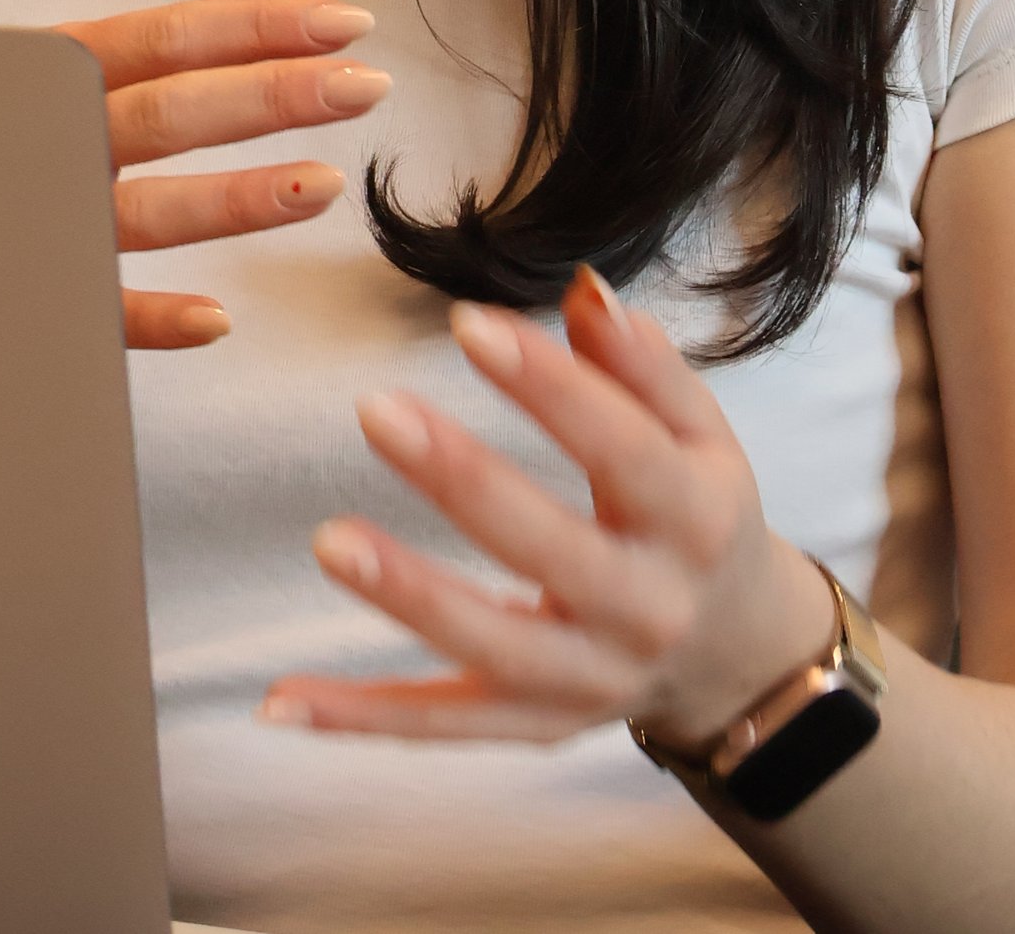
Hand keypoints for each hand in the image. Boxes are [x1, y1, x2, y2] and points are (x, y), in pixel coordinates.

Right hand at [55, 0, 389, 351]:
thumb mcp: (62, 58)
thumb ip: (168, 30)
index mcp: (61, 68)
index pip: (174, 38)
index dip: (262, 30)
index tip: (349, 23)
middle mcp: (50, 136)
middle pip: (171, 112)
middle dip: (272, 96)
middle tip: (364, 86)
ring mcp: (34, 221)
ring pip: (142, 210)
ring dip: (232, 200)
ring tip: (321, 187)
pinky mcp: (19, 298)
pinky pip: (90, 316)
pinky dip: (150, 320)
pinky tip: (217, 319)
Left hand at [262, 265, 835, 745]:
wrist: (733, 653)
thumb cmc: (697, 512)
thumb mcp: (698, 433)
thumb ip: (642, 364)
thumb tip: (585, 288)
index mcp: (694, 521)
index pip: (622, 448)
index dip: (549, 387)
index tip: (469, 324)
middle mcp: (647, 610)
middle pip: (551, 550)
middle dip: (463, 481)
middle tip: (377, 410)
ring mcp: (587, 681)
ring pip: (492, 647)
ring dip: (408, 597)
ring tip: (328, 540)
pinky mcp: (532, 726)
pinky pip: (441, 727)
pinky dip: (361, 718)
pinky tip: (282, 698)